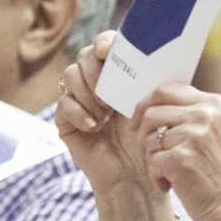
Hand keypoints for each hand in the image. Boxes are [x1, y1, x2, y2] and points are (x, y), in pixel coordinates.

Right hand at [54, 34, 151, 194]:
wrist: (135, 178)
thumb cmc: (149, 143)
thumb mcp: (154, 107)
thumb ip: (152, 80)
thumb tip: (157, 52)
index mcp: (119, 76)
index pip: (105, 45)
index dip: (103, 42)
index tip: (107, 50)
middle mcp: (96, 84)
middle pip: (84, 56)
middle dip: (95, 71)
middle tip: (109, 95)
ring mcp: (79, 101)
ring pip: (70, 75)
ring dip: (87, 91)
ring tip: (104, 114)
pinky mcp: (66, 121)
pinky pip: (63, 104)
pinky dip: (78, 112)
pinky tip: (94, 126)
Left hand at [131, 83, 220, 220]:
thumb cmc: (220, 174)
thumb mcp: (213, 134)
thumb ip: (189, 115)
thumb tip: (149, 105)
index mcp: (214, 104)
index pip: (167, 89)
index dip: (146, 103)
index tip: (139, 120)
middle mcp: (206, 114)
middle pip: (152, 110)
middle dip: (140, 130)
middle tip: (144, 148)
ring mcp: (195, 135)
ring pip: (149, 138)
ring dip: (152, 159)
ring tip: (169, 173)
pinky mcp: (182, 158)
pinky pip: (151, 160)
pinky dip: (156, 176)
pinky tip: (171, 185)